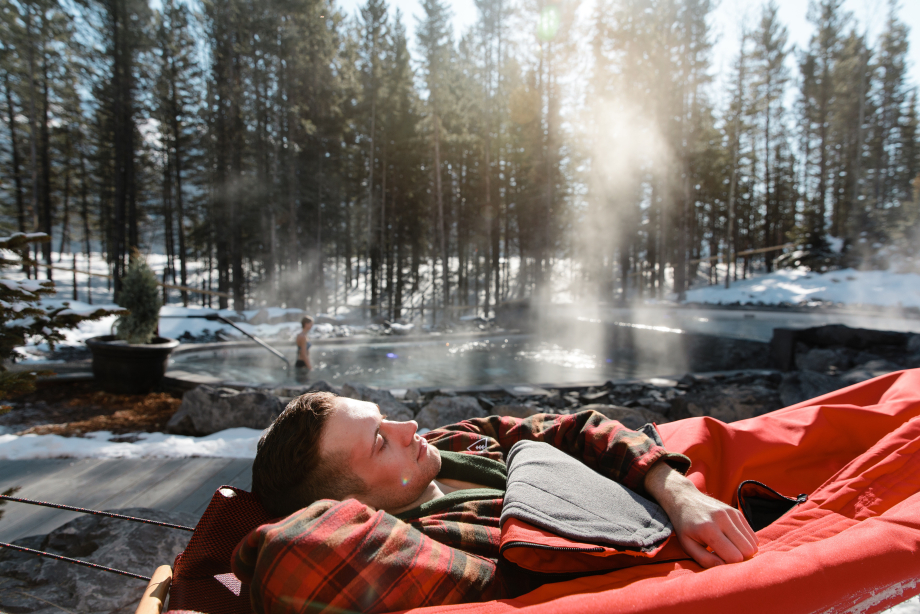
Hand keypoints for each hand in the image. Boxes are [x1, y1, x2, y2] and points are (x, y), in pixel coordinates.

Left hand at [643, 461, 757, 567]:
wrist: (684, 499)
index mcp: (708, 529)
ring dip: (743, 551)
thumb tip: (723, 567)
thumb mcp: (687, 545)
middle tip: (724, 556)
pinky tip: (732, 540)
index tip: (718, 561)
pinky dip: (746, 542)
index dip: (729, 564)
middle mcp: (722, 519)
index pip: (734, 556)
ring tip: (727, 547)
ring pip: (753, 543)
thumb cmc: (685, 527)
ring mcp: (731, 513)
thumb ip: (705, 559)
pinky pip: (752, 535)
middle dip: (739, 558)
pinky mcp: (737, 512)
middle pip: (747, 550)